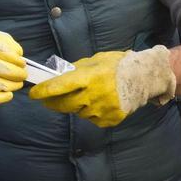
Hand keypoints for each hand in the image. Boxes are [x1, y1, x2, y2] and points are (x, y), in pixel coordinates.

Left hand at [29, 46, 176, 127]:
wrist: (146, 78)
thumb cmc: (119, 66)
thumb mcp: (96, 61)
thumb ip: (78, 69)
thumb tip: (58, 77)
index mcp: (89, 77)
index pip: (58, 87)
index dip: (42, 91)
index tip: (34, 94)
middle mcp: (94, 95)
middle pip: (63, 104)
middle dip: (52, 102)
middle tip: (49, 100)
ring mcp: (102, 110)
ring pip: (78, 112)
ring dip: (76, 106)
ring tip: (85, 97)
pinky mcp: (110, 119)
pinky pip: (92, 119)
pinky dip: (91, 113)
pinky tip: (99, 104)